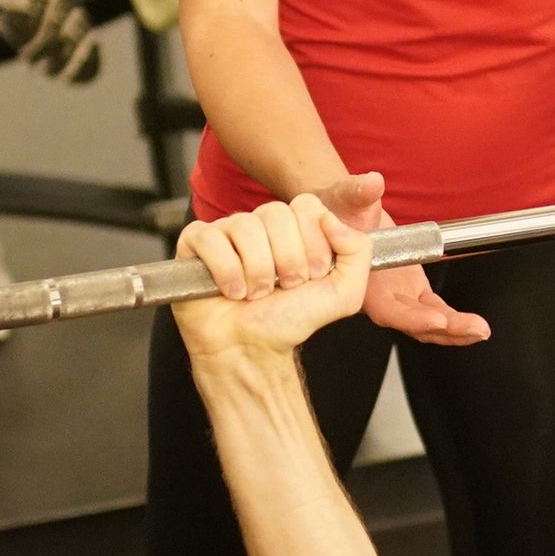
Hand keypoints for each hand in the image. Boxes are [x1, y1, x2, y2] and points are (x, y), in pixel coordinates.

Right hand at [173, 190, 373, 356]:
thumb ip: (358, 252)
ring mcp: (227, 230)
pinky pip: (211, 238)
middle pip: (277, 213)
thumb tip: (332, 218)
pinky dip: (226, 272)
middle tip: (284, 288)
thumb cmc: (289, 320)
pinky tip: (232, 292)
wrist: (251, 349)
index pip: (307, 206)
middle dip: (287, 260)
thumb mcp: (343, 292)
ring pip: (246, 227)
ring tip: (256, 294)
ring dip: (258, 271)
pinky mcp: (196, 242)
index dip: (313, 243)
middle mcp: (260, 224)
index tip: (312, 276)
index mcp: (294, 228)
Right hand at [327, 174, 489, 345]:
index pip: (387, 309)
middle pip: (413, 323)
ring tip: (480, 330)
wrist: (340, 215)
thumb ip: (358, 193)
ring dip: (454, 329)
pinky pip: (434, 309)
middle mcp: (380, 297)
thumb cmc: (336, 212)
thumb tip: (373, 182)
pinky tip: (474, 325)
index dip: (411, 318)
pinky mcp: (413, 289)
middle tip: (473, 329)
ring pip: (427, 321)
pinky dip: (453, 319)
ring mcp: (398, 296)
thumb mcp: (345, 198)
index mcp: (360, 286)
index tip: (435, 319)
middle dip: (445, 330)